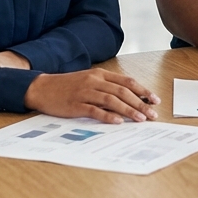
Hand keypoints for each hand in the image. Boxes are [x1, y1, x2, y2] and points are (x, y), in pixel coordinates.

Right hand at [23, 69, 159, 124]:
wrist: (42, 88)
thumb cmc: (68, 86)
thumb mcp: (89, 81)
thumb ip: (107, 87)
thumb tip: (129, 99)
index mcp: (100, 74)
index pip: (127, 82)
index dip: (143, 90)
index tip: (155, 100)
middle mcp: (94, 81)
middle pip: (123, 92)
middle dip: (140, 103)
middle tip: (152, 114)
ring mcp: (85, 92)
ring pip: (112, 100)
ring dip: (129, 110)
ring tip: (140, 119)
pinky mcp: (75, 105)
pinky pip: (94, 110)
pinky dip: (108, 116)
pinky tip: (118, 122)